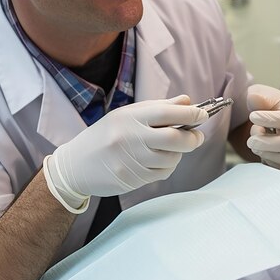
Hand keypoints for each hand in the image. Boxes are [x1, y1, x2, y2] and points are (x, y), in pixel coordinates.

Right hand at [43, 95, 207, 211]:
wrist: (75, 165)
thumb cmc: (106, 135)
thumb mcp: (127, 115)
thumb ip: (159, 108)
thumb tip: (187, 101)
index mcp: (130, 117)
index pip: (167, 113)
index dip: (190, 113)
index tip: (203, 114)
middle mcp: (131, 138)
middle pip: (175, 138)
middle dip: (192, 138)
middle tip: (196, 136)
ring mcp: (131, 160)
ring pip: (171, 158)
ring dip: (179, 154)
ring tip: (172, 149)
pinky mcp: (132, 178)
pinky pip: (162, 173)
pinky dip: (167, 167)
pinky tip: (158, 161)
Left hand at [246, 84, 279, 169]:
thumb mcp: (274, 98)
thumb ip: (262, 97)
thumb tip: (252, 98)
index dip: (268, 119)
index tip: (253, 116)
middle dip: (265, 141)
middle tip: (252, 137)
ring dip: (263, 150)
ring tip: (257, 139)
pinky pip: (277, 166)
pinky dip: (265, 157)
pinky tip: (264, 148)